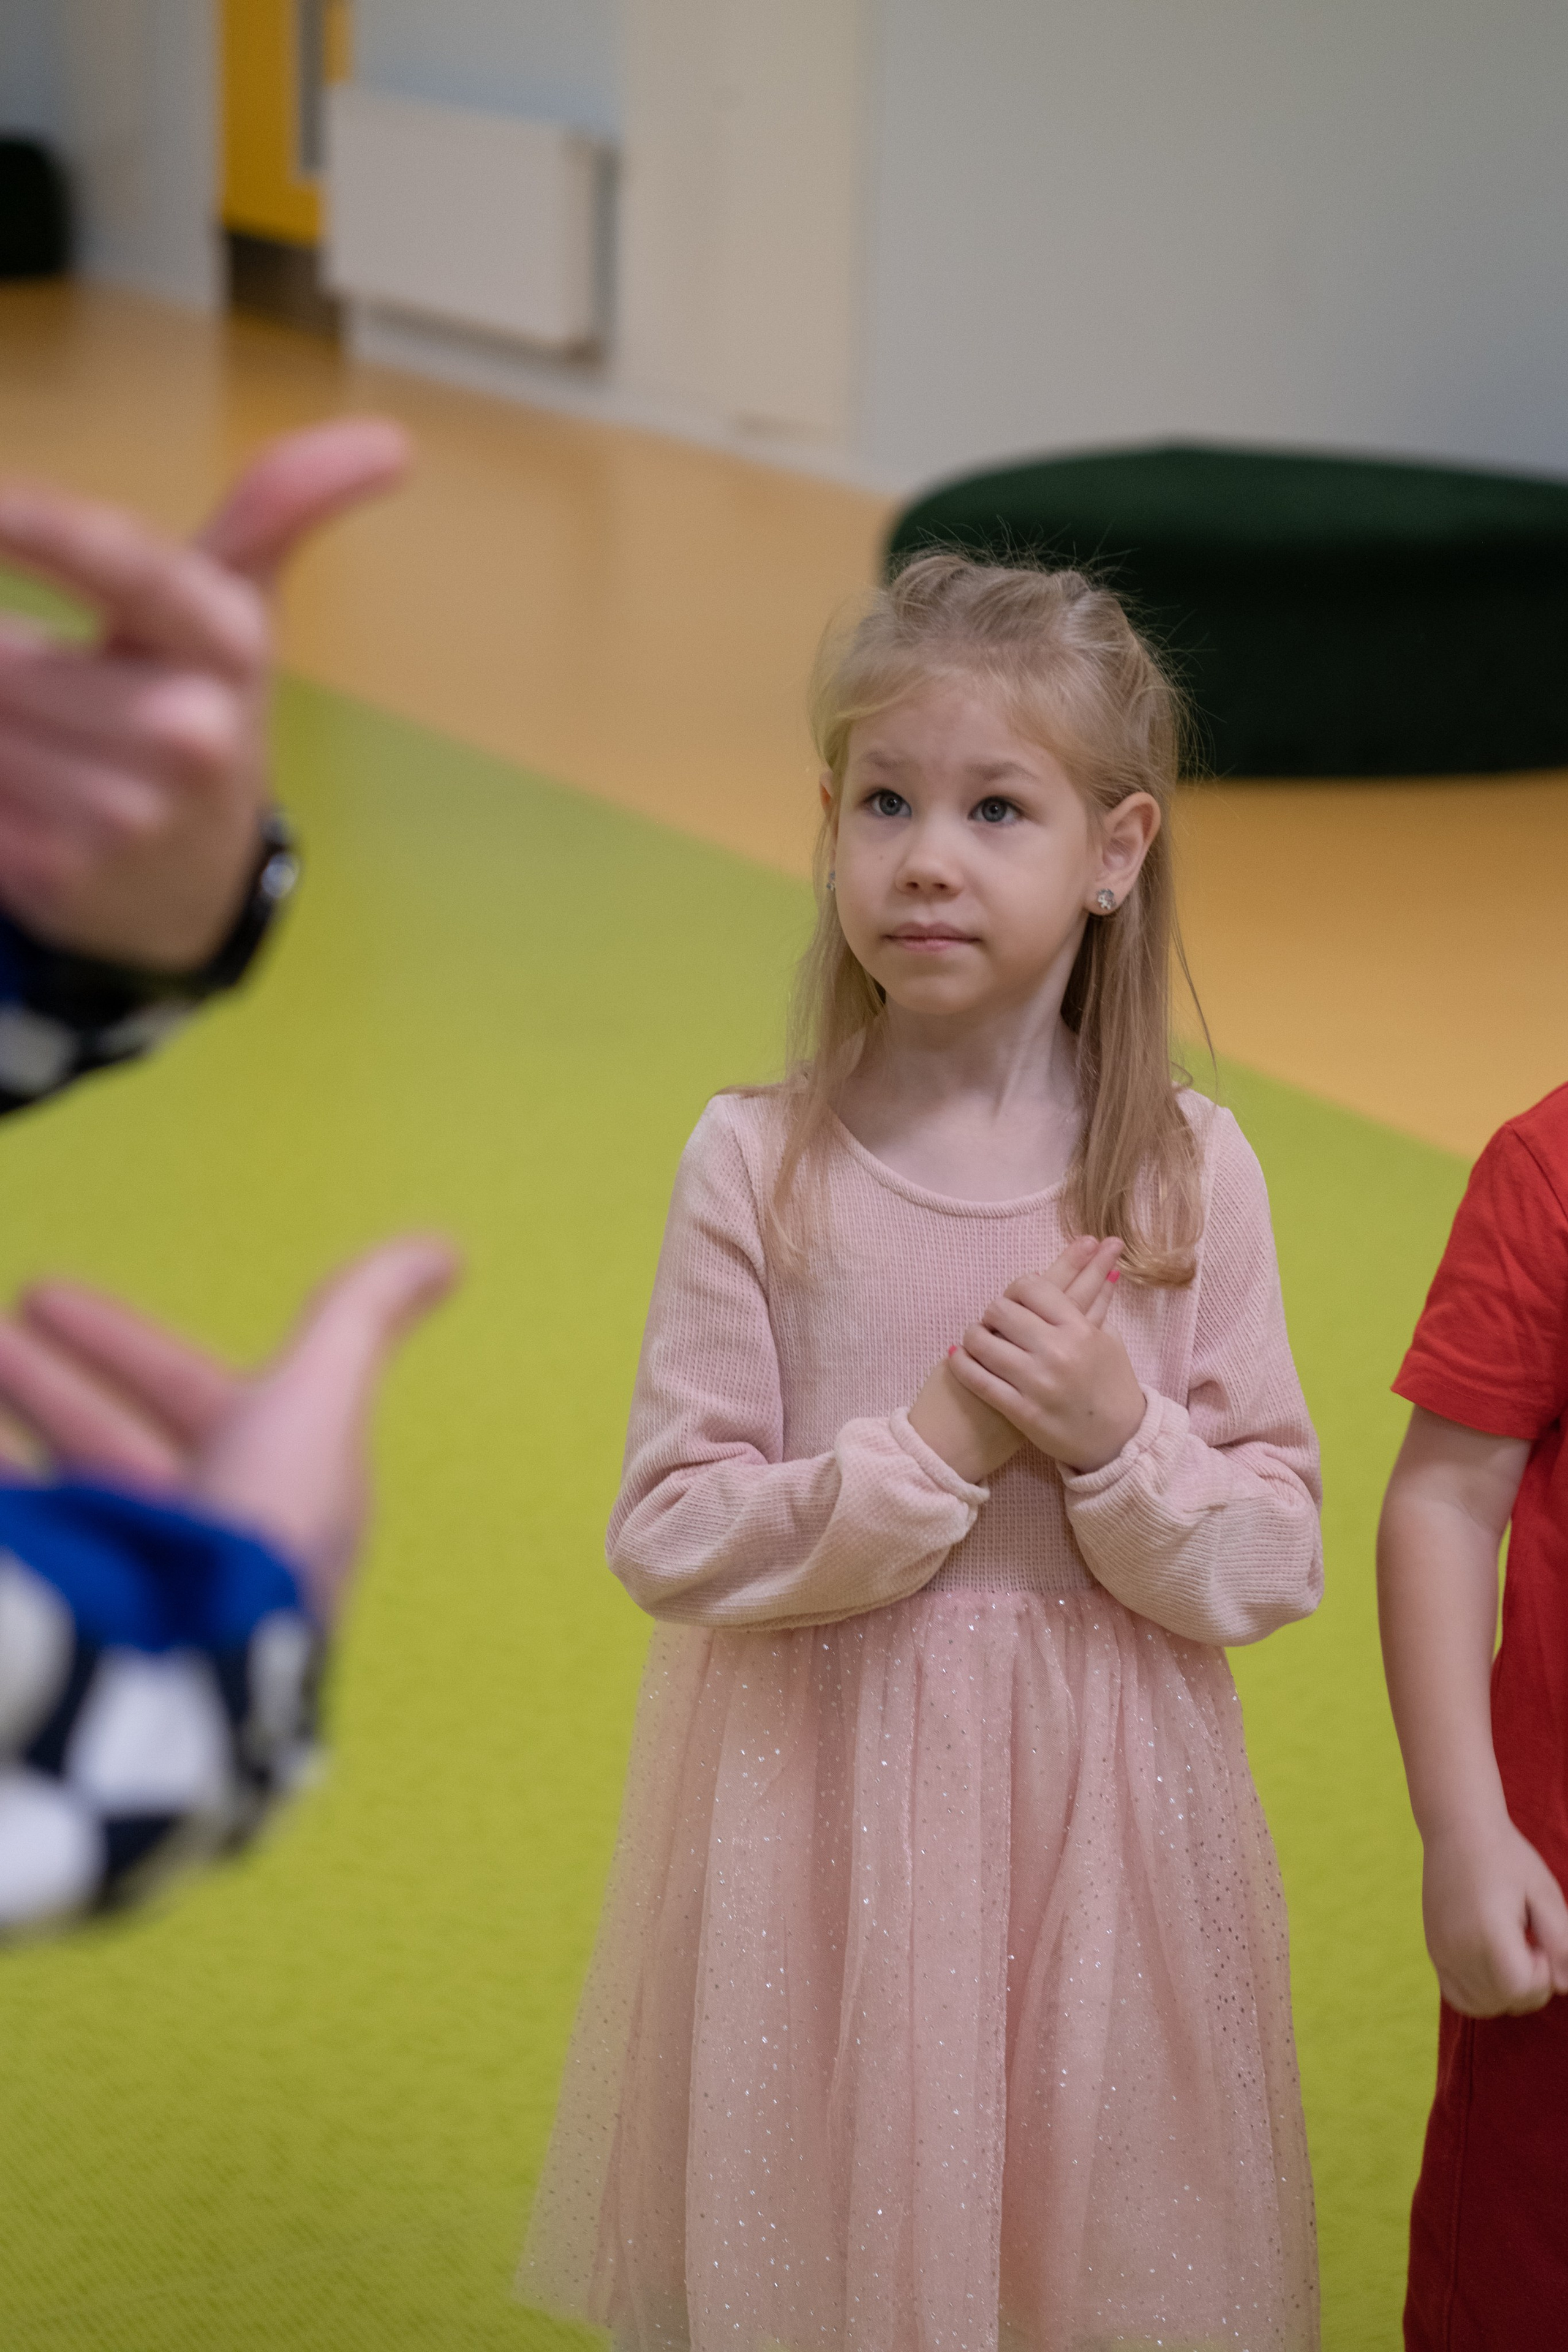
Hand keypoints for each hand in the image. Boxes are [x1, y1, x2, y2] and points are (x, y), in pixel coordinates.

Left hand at [0, 418, 409, 968]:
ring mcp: (124, 812)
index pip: (133, 572)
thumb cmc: (195, 713)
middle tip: (30, 680)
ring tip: (31, 733)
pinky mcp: (56, 872)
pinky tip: (20, 788)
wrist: (188, 888)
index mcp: (225, 646)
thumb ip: (280, 510)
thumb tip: (393, 445)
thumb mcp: (238, 615)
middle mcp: (187, 731)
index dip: (51, 533)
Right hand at [0, 1240, 459, 1623]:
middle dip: (42, 1387)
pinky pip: (31, 1553)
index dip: (119, 1344)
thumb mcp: (319, 1400)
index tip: (43, 1293)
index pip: (189, 1396)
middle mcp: (204, 1543)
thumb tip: (446, 1254)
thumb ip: (361, 1317)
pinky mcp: (79, 1626)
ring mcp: (138, 1592)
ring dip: (8, 1441)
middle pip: (107, 1448)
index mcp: (269, 1488)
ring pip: (62, 1502)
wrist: (190, 1673)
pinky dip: (9, 1506)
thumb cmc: (261, 1536)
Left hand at [945, 1234, 1144, 1472]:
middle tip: (994, 1322)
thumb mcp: (1109, 1340)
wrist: (1120, 1441)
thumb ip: (1093, 1306)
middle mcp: (1057, 1352)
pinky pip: (979, 1380)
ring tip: (977, 1340)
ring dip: (974, 1336)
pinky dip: (962, 1365)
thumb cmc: (1113, 1386)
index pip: (1032, 1287)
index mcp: (1080, 1329)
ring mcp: (1037, 1383)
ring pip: (982, 1342)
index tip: (1016, 1300)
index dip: (1017, 1289)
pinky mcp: (1021, 1412)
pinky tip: (958, 1358)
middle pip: (1001, 1310)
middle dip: (994, 1313)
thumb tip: (1098, 1267)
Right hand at [1421, 1808, 1567, 2016]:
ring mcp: (1441, 1952)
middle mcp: (1458, 1949)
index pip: (1523, 1989)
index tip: (1540, 1939)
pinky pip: (1459, 1996)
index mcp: (1487, 1933)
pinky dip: (1482, 1994)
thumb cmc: (1507, 1857)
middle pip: (1505, 2001)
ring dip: (1507, 1992)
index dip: (1545, 1973)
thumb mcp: (1544, 1894)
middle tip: (1530, 1942)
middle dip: (1530, 1984)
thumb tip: (1566, 1986)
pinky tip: (1494, 1963)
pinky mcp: (1434, 1951)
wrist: (1458, 1828)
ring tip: (1512, 1952)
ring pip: (1483, 2005)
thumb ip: (1561, 1943)